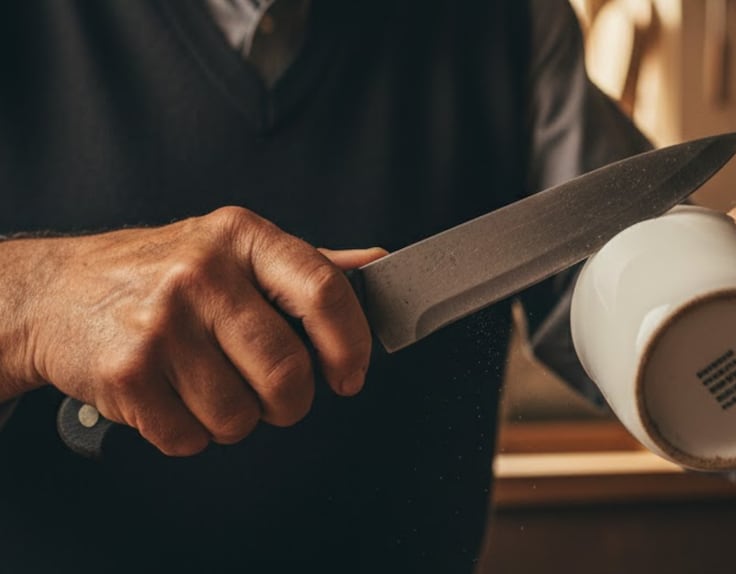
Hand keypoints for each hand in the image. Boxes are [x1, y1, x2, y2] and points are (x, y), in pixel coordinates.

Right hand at [5, 206, 384, 454]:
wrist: (54, 292)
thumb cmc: (157, 272)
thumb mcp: (232, 248)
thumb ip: (308, 263)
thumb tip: (375, 264)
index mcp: (242, 237)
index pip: (324, 292)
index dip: (351, 345)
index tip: (350, 376)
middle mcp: (202, 274)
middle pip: (287, 372)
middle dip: (289, 403)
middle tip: (275, 398)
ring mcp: (161, 324)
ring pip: (239, 416)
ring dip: (233, 420)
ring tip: (206, 386)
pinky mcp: (126, 373)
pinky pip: (189, 438)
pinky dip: (188, 434)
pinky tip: (170, 396)